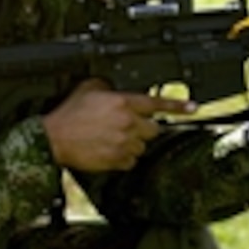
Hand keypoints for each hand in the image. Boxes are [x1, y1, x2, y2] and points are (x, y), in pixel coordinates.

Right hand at [41, 78, 194, 172]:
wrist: (55, 138)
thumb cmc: (69, 113)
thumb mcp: (89, 88)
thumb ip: (109, 86)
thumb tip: (117, 88)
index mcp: (123, 102)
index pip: (157, 103)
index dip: (177, 105)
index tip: (193, 108)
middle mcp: (128, 123)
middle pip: (153, 128)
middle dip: (144, 127)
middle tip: (128, 126)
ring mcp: (124, 143)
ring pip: (142, 146)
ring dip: (133, 142)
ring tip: (112, 138)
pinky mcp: (117, 161)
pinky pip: (131, 161)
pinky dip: (124, 157)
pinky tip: (109, 150)